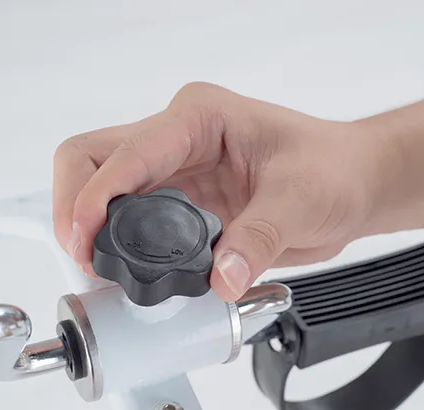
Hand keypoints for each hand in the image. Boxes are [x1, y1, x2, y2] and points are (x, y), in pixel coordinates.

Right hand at [52, 82, 389, 301]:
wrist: (350, 185)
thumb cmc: (333, 170)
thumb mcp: (301, 200)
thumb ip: (257, 239)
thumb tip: (220, 277)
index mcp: (199, 117)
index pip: (128, 152)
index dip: (96, 196)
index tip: (84, 239)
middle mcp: (175, 137)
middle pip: (90, 158)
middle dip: (74, 206)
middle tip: (81, 257)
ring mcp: (170, 169)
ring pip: (98, 187)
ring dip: (87, 229)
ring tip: (96, 273)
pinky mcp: (174, 202)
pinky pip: (126, 221)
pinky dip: (114, 247)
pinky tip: (121, 273)